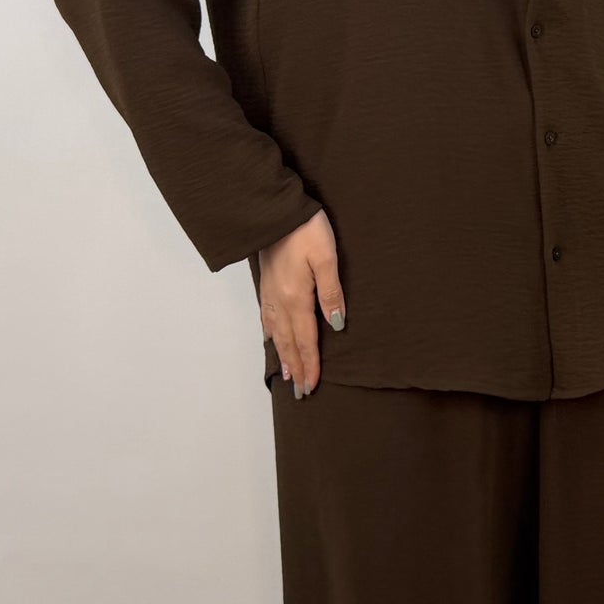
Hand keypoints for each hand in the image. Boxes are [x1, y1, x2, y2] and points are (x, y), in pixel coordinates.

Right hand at [261, 209, 345, 397]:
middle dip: (297, 368)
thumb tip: (336, 325)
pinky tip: (270, 339)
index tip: (313, 386)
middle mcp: (280, 301)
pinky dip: (270, 335)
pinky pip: (267, 318)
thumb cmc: (306, 229)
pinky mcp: (266, 283)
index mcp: (296, 298)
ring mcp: (270, 293)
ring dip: (283, 355)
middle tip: (301, 393)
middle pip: (289, 342)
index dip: (311, 364)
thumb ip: (331, 292)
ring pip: (276, 334)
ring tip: (287, 375)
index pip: (306, 339)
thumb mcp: (326, 257)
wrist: (276, 210)